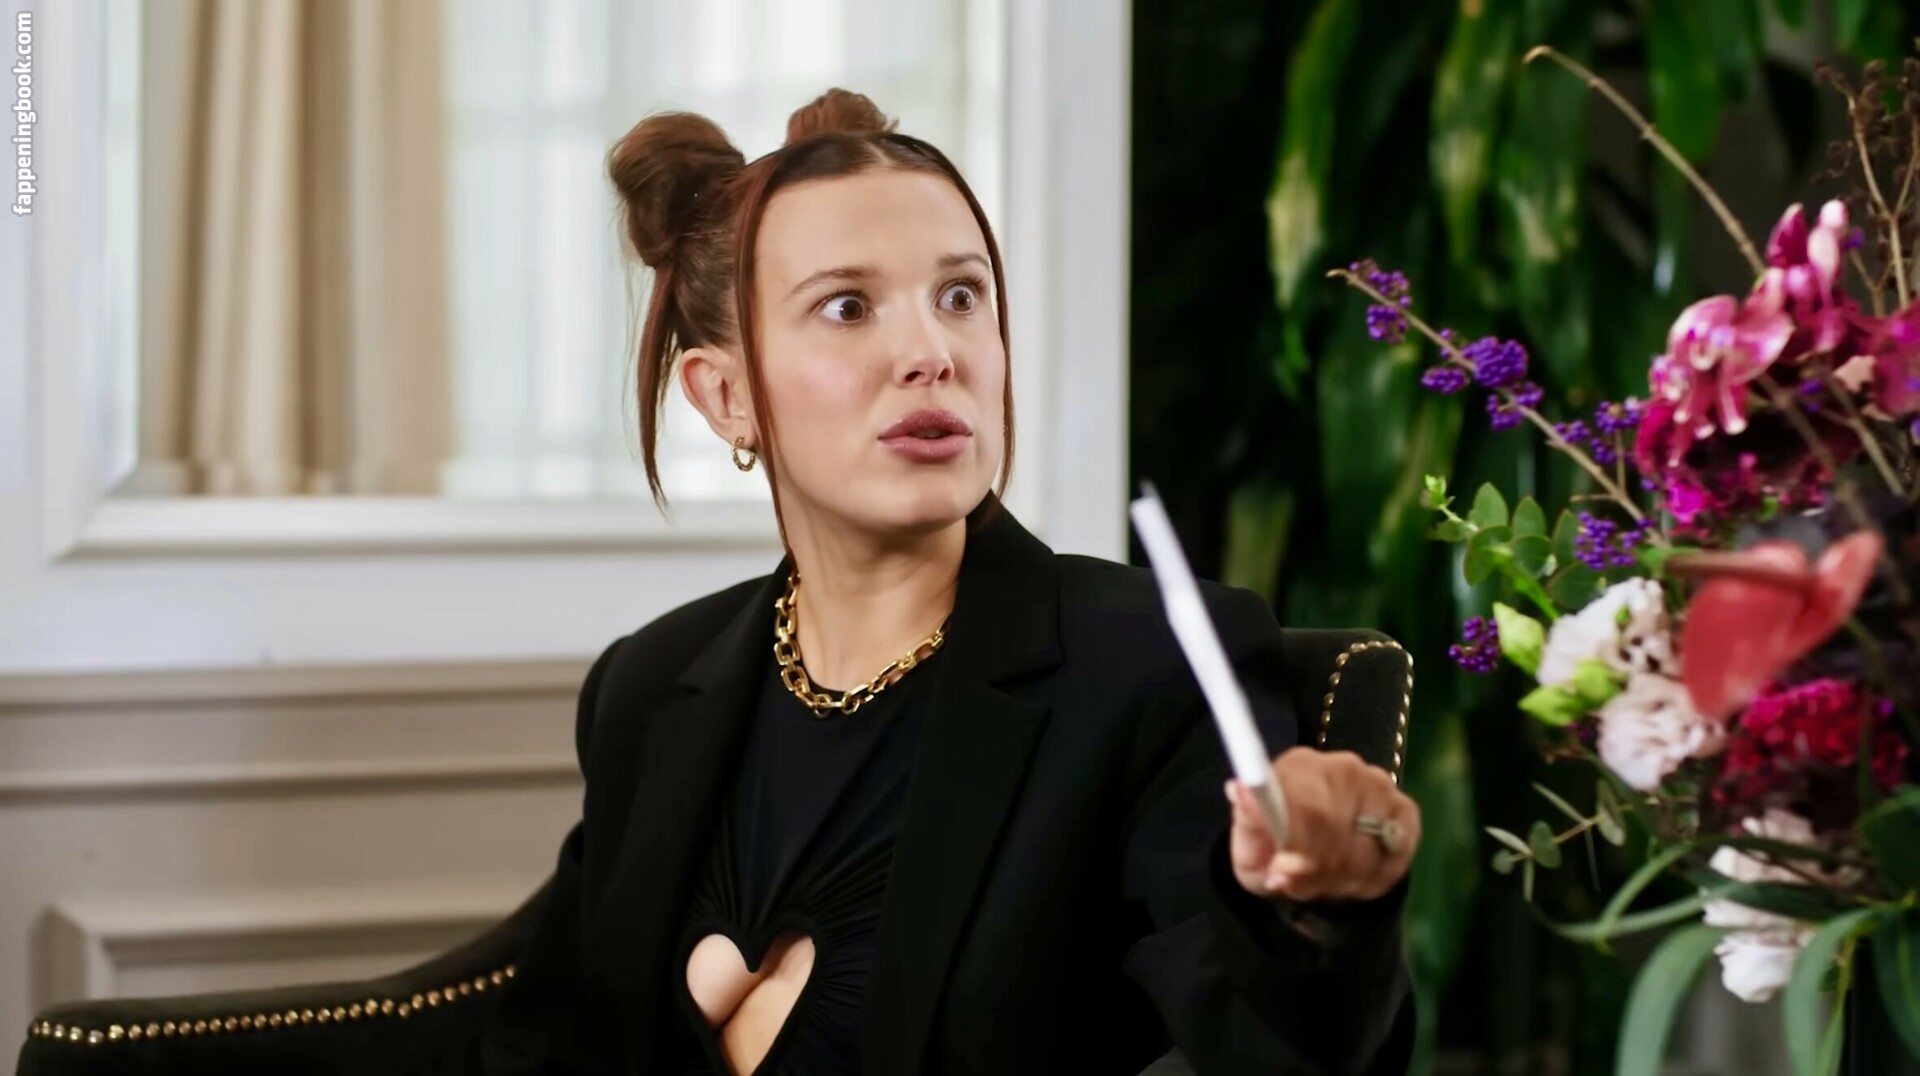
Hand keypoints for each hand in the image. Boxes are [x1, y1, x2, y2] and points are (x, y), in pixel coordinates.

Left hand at [1226, 747, 1420, 902]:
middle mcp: (1344, 767)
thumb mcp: (1249, 848)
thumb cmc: (1275, 849)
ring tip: (1320, 880)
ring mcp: (1380, 787)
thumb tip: (1239, 789)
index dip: (1301, 849)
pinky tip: (1350, 877)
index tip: (1284, 874)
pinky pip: (1394, 860)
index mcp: (1299, 767)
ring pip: (1368, 852)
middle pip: (1339, 831)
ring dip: (1342, 881)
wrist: (1310, 856)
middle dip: (1316, 872)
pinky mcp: (1405, 812)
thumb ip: (1249, 825)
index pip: (1310, 807)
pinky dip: (1372, 881)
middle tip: (1297, 883)